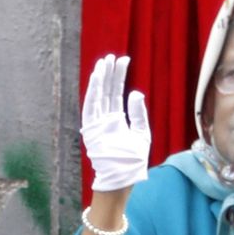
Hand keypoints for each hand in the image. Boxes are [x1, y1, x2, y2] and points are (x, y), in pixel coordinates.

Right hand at [81, 54, 150, 191]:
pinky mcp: (92, 129)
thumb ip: (138, 113)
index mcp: (116, 120)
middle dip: (109, 74)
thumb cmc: (132, 161)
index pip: (116, 93)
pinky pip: (91, 106)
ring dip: (100, 79)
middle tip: (112, 56)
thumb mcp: (141, 133)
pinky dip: (93, 91)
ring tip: (104, 62)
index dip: (119, 77)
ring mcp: (97, 123)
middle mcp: (104, 119)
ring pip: (97, 96)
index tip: (123, 60)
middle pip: (106, 92)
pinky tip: (97, 77)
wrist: (123, 177)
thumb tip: (134, 92)